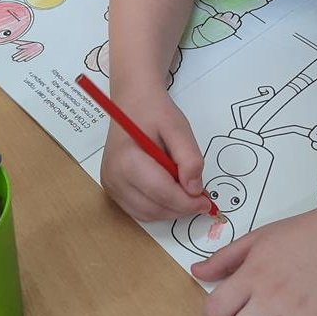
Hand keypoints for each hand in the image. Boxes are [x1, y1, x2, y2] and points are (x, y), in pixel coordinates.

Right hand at [100, 87, 211, 221]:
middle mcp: (114, 177)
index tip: (206, 202)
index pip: (161, 193)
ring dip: (170, 211)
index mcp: (127, 160)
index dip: (187, 202)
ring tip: (185, 194)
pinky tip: (170, 193)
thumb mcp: (178, 127)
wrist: (132, 101)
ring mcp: (110, 185)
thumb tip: (194, 189)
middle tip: (200, 199)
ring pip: (146, 214)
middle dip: (181, 208)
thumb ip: (189, 158)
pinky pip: (138, 210)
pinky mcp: (112, 188)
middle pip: (153, 208)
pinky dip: (158, 208)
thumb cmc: (154, 111)